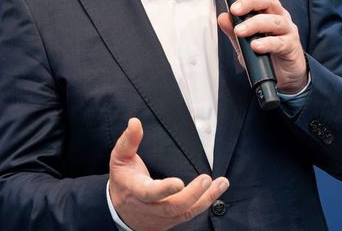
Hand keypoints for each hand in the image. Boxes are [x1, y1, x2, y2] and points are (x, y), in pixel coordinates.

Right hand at [108, 118, 228, 230]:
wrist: (120, 212)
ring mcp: (160, 217)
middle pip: (172, 207)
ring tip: (222, 183)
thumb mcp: (119, 158)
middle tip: (206, 179)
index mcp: (135, 190)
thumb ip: (128, 140)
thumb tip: (135, 122)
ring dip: (205, 198)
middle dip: (192, 195)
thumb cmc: (122, 180)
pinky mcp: (170, 221)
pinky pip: (189, 214)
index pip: (149, 193)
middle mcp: (149, 207)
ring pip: (184, 212)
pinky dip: (205, 202)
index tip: (179, 182)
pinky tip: (215, 190)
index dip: (164, 189)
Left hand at [217, 0, 308, 93]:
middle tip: (235, 10)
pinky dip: (267, 43)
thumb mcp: (243, 43)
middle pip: (268, 1)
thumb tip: (222, 17)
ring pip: (274, 21)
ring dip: (255, 24)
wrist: (284, 75)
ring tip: (240, 31)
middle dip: (250, 2)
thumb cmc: (265, 54)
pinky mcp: (291, 46)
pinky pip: (280, 42)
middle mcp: (279, 16)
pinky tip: (256, 46)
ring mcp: (287, 31)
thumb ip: (233, 31)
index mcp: (268, 11)